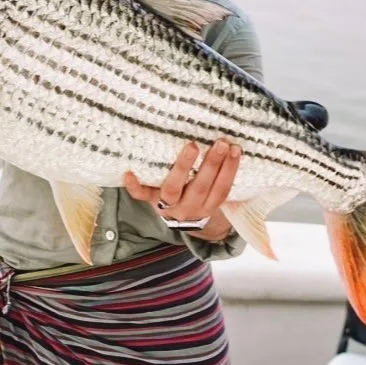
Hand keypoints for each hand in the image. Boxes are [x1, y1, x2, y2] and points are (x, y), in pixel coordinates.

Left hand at [124, 139, 240, 239]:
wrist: (179, 221)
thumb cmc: (199, 196)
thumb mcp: (213, 193)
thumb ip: (221, 175)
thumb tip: (235, 143)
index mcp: (207, 206)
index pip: (221, 190)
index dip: (230, 170)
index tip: (236, 149)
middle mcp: (189, 207)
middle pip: (200, 187)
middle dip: (211, 164)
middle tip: (219, 143)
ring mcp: (168, 205)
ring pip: (173, 189)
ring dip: (183, 166)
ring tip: (192, 146)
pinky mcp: (149, 200)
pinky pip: (140, 195)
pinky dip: (134, 186)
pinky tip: (129, 173)